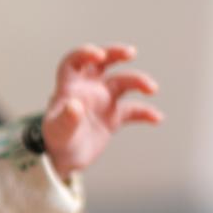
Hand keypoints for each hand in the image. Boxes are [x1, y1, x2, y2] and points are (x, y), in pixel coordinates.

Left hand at [43, 44, 161, 176]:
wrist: (64, 159)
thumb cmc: (56, 140)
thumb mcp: (58, 131)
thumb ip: (67, 119)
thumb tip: (75, 106)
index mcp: (70, 87)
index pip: (74, 61)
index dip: (85, 53)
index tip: (100, 55)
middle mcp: (88, 89)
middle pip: (103, 63)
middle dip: (116, 53)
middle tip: (131, 53)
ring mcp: (103, 101)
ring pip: (123, 83)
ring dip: (138, 82)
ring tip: (152, 89)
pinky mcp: (114, 117)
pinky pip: (133, 110)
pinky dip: (145, 112)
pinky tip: (156, 118)